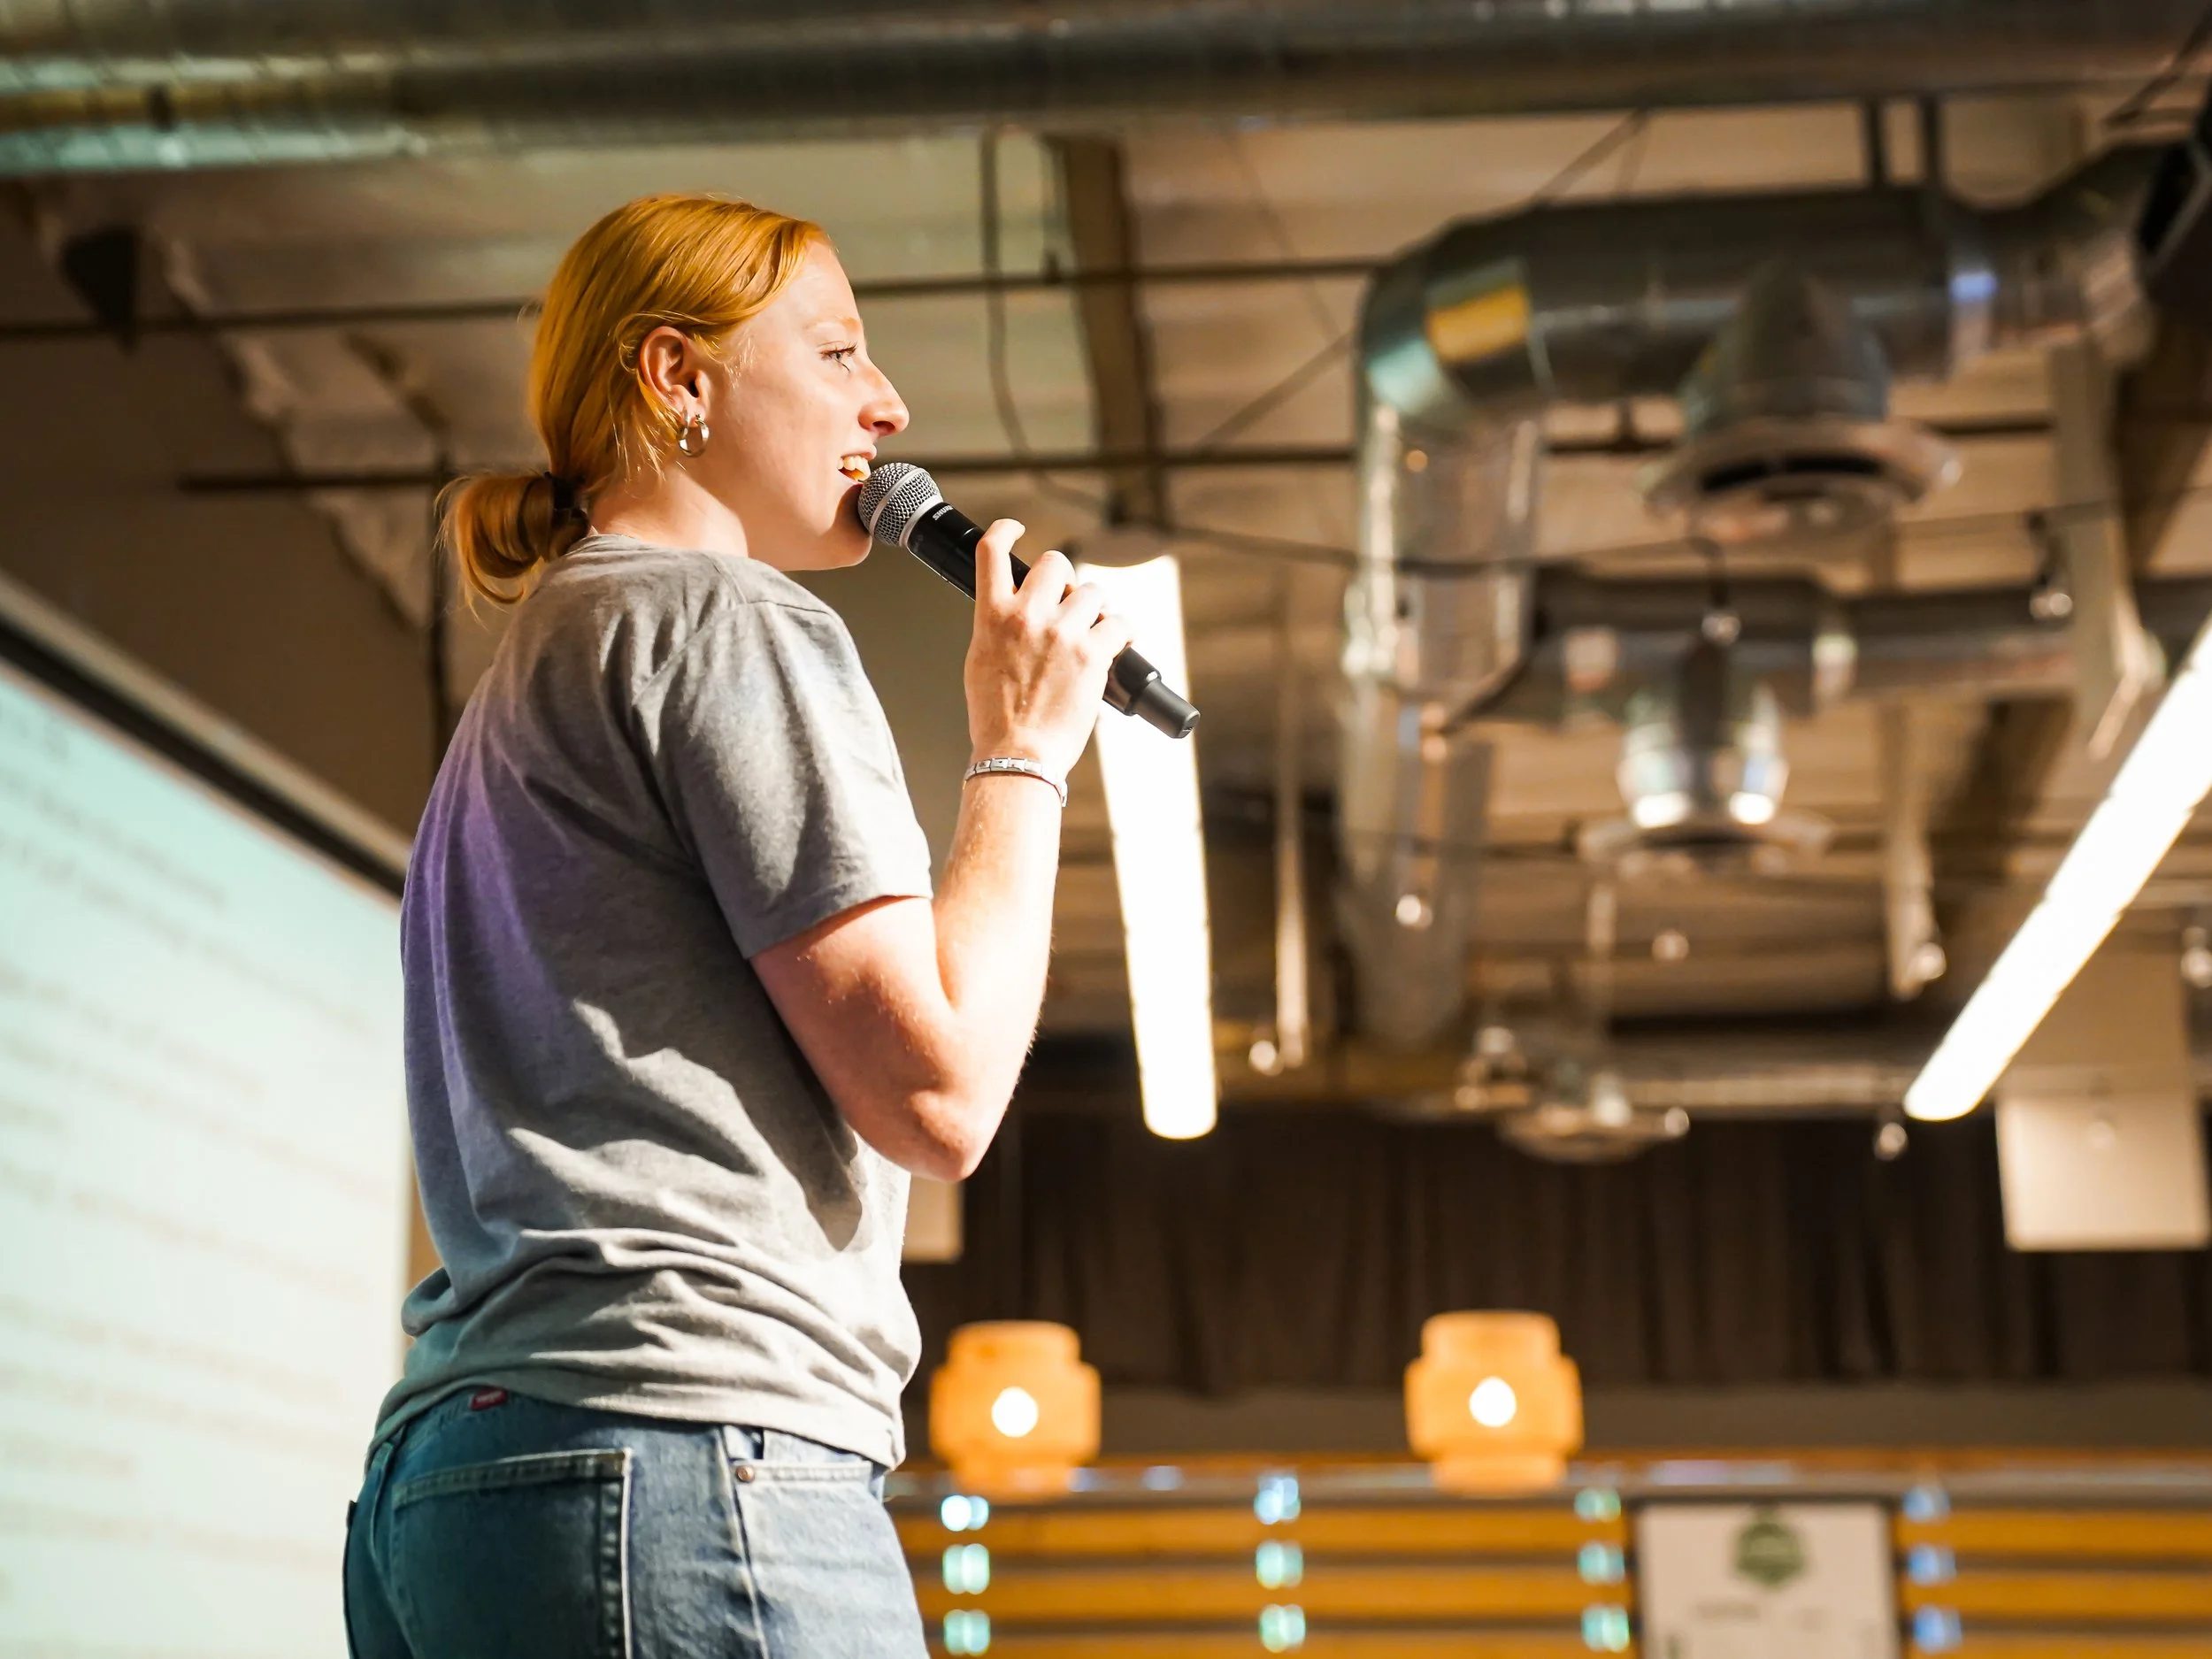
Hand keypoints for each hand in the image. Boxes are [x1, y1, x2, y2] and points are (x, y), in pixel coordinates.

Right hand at [962, 519, 1135, 782]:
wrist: (1017, 753)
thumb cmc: (997, 719)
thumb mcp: (981, 662)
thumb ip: (997, 629)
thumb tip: (1014, 616)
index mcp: (992, 617)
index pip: (992, 552)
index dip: (1006, 530)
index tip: (1016, 528)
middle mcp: (1027, 616)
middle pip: (1056, 564)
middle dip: (1066, 579)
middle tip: (1068, 602)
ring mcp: (1061, 632)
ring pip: (1093, 592)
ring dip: (1095, 609)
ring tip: (1093, 633)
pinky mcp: (1092, 653)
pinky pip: (1120, 623)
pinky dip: (1125, 631)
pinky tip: (1121, 641)